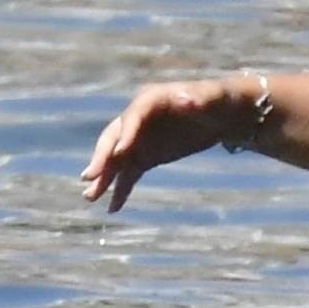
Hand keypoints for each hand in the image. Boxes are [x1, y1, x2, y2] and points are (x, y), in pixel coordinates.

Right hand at [80, 78, 244, 212]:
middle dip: (103, 157)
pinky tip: (114, 208)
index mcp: (151, 99)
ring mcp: (139, 139)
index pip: (133, 116)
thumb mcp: (213, 99)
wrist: (219, 116)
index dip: (126, 134)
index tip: (120, 153)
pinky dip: (121, 189)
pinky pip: (129, 174)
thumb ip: (199, 101)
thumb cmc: (216, 102)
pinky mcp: (145, 156)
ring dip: (104, 178)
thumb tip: (190, 101)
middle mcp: (138, 119)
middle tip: (91, 177)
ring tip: (90, 197)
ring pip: (117, 160)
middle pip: (115, 138)